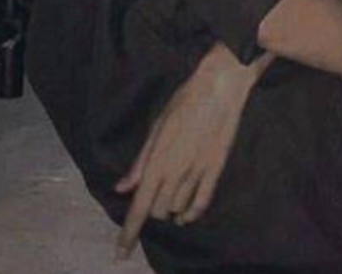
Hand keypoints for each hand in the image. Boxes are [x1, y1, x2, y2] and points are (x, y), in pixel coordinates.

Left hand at [113, 45, 265, 258]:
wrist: (220, 88)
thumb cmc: (183, 101)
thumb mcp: (156, 127)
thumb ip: (140, 162)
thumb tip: (122, 188)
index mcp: (157, 161)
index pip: (139, 206)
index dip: (129, 233)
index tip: (120, 254)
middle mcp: (176, 172)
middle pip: (159, 210)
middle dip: (151, 209)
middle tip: (152, 193)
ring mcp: (198, 172)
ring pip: (178, 209)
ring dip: (170, 209)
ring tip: (169, 194)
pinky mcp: (216, 169)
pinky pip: (202, 202)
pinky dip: (191, 213)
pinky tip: (185, 215)